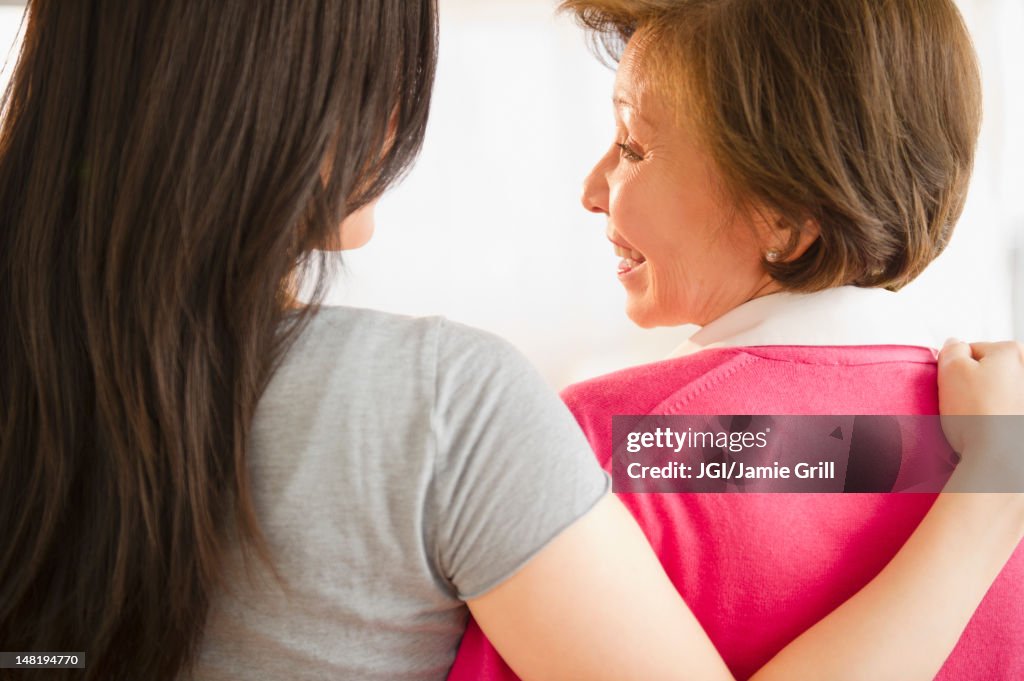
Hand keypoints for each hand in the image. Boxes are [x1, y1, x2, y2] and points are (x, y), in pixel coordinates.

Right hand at [937, 339, 1023, 492]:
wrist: (1002, 460)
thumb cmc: (978, 417)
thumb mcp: (950, 370)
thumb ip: (951, 349)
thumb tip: (955, 345)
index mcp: (1011, 351)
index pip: (972, 351)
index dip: (956, 370)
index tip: (954, 390)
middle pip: (992, 371)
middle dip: (979, 385)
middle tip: (967, 407)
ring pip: (1003, 392)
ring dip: (993, 402)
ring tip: (983, 422)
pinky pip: (1010, 411)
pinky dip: (1003, 418)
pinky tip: (997, 430)